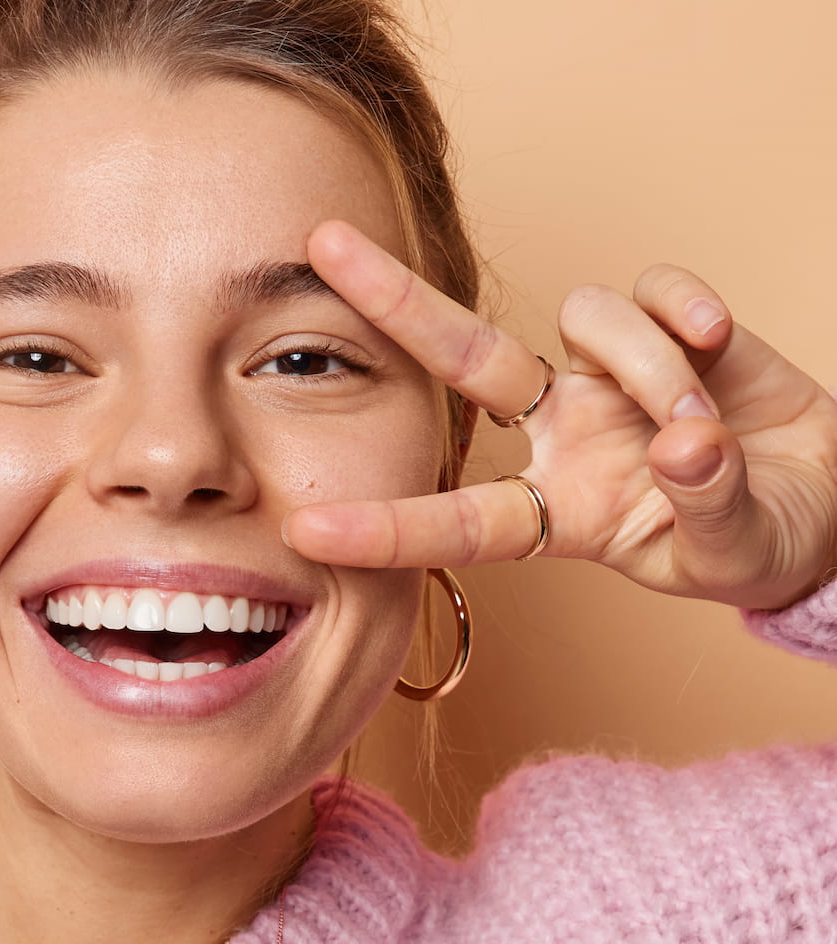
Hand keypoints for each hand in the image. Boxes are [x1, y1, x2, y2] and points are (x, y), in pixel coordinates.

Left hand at [284, 221, 836, 609]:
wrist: (819, 498)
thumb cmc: (753, 538)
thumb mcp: (731, 551)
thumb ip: (707, 506)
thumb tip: (682, 444)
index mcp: (559, 512)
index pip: (458, 521)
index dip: (385, 530)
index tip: (305, 534)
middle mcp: (564, 434)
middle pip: (463, 360)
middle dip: (394, 303)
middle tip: (322, 246)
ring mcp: (609, 376)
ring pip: (583, 320)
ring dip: (647, 364)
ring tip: (700, 423)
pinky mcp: (666, 326)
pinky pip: (648, 289)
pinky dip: (681, 308)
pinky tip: (715, 342)